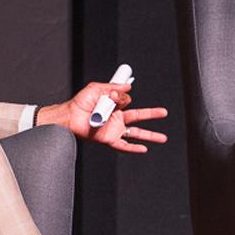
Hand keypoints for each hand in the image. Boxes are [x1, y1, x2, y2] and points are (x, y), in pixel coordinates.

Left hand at [46, 81, 167, 153]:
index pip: (127, 101)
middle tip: (164, 112)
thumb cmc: (80, 102)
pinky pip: (124, 145)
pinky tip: (144, 149)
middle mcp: (116, 118)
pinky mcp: (109, 139)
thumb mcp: (97, 88)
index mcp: (114, 106)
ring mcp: (114, 129)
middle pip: (139, 117)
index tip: (111, 96)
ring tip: (163, 138)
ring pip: (136, 133)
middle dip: (152, 114)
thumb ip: (113, 87)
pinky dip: (134, 148)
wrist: (69, 116)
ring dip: (150, 135)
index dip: (120, 97)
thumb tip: (128, 85)